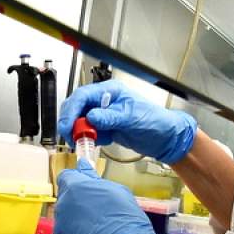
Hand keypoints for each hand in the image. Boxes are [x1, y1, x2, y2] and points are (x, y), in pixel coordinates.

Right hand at [58, 80, 197, 164]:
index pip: (83, 96)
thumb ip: (110, 117)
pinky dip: (89, 139)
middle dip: (71, 122)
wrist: (166, 138)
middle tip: (70, 136)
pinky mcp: (106, 127)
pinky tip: (98, 142)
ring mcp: (104, 115)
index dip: (72, 110)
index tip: (68, 126)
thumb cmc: (155, 121)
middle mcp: (104, 101)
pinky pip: (90, 132)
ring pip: (81, 120)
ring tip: (82, 142)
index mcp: (110, 91)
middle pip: (77, 107)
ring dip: (79, 132)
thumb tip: (91, 118)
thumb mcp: (131, 117)